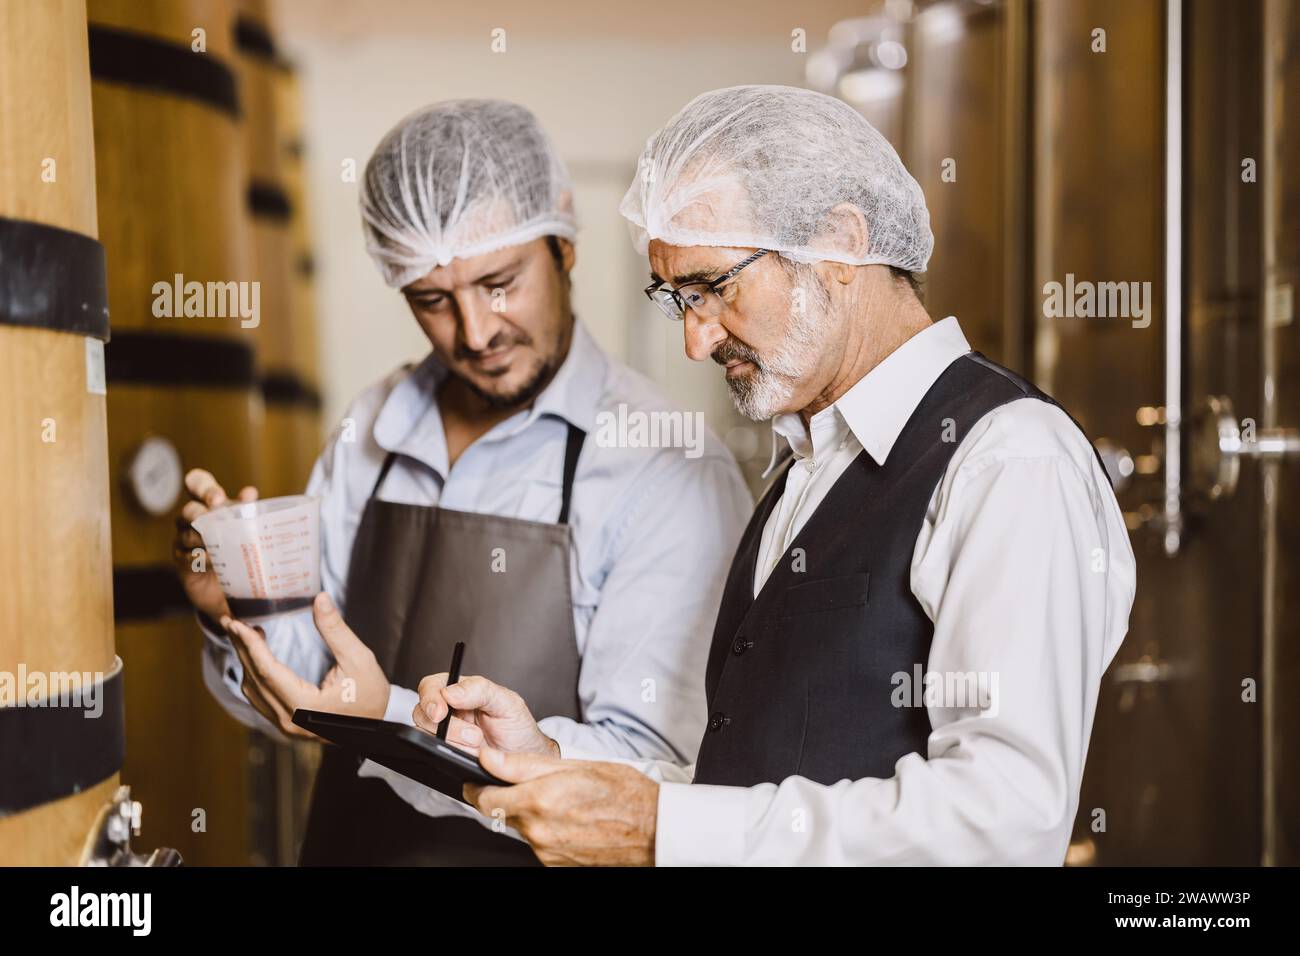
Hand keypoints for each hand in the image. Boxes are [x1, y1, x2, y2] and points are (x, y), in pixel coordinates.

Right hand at [173, 468, 258, 621]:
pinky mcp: (182, 560)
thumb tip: (249, 492)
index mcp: (208, 503)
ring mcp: (184, 539)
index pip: (196, 483)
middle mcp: (192, 518)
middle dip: (199, 512)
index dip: (201, 485)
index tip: (218, 499)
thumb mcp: (246, 526)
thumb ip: (246, 510)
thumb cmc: (240, 545)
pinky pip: (187, 556)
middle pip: (189, 509)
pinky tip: (211, 561)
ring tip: (217, 545)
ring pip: (187, 534)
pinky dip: (200, 558)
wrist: (232, 583)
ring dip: (202, 538)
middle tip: (213, 522)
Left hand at [222, 592, 389, 738]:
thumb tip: (320, 599)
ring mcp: (286, 726)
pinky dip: (255, 675)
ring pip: (254, 691)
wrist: (380, 724)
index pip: (267, 671)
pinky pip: (261, 699)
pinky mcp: (288, 724)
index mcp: (304, 706)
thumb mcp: (359, 658)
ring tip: (246, 635)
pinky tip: (258, 657)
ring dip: (247, 662)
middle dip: (241, 648)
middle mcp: (289, 720)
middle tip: (231, 622)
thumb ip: (335, 630)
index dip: (249, 645)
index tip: (236, 623)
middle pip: (255, 679)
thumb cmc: (372, 694)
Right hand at [412, 675, 558, 757]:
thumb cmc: (516, 727)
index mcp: (460, 691)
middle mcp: (448, 711)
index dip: (430, 697)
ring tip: (478, 746)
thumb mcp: (507, 702)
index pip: (432, 686)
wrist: (524, 760)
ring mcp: (445, 735)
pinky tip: (470, 756)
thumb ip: (480, 690)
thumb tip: (450, 692)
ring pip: (426, 735)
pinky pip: (434, 754)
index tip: (441, 712)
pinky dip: (451, 756)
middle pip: (423, 713)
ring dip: (452, 743)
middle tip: (474, 736)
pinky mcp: (445, 754)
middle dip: (448, 727)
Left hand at [463, 748, 658, 866]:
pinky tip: (569, 818)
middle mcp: (538, 831)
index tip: (474, 780)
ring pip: (523, 827)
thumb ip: (522, 764)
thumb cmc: (621, 792)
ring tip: (562, 800)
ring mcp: (546, 851)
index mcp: (538, 801)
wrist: (652, 828)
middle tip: (531, 785)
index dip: (475, 788)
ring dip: (531, 813)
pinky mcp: (556, 864)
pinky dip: (547, 829)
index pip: (485, 799)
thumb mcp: (572, 765)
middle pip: (503, 813)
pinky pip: (539, 843)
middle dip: (509, 798)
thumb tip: (488, 758)